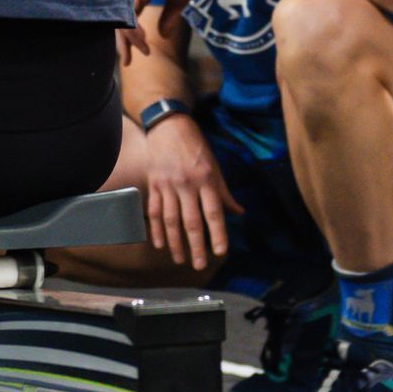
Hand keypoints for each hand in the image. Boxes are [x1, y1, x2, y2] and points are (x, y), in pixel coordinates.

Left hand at [124, 0, 210, 60]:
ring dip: (130, 40)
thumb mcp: (176, 2)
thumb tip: (163, 36)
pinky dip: (135, 30)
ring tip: (142, 52)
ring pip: (122, 20)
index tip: (133, 55)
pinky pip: (130, 15)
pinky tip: (143, 41)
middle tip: (127, 61)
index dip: (127, 38)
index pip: (125, 19)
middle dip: (122, 44)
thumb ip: (168, 18)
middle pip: (118, 21)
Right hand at [142, 113, 242, 270]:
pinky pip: (154, 211)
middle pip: (191, 221)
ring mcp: (167, 185)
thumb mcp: (214, 166)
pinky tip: (160, 244)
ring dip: (175, 243)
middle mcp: (186, 184)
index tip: (220, 252)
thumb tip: (238, 212)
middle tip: (199, 265)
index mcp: (205, 179)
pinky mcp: (154, 184)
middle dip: (195, 246)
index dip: (217, 234)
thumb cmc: (196, 146)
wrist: (168, 126)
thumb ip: (224, 192)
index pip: (213, 212)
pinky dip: (156, 229)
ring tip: (179, 259)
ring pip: (170, 220)